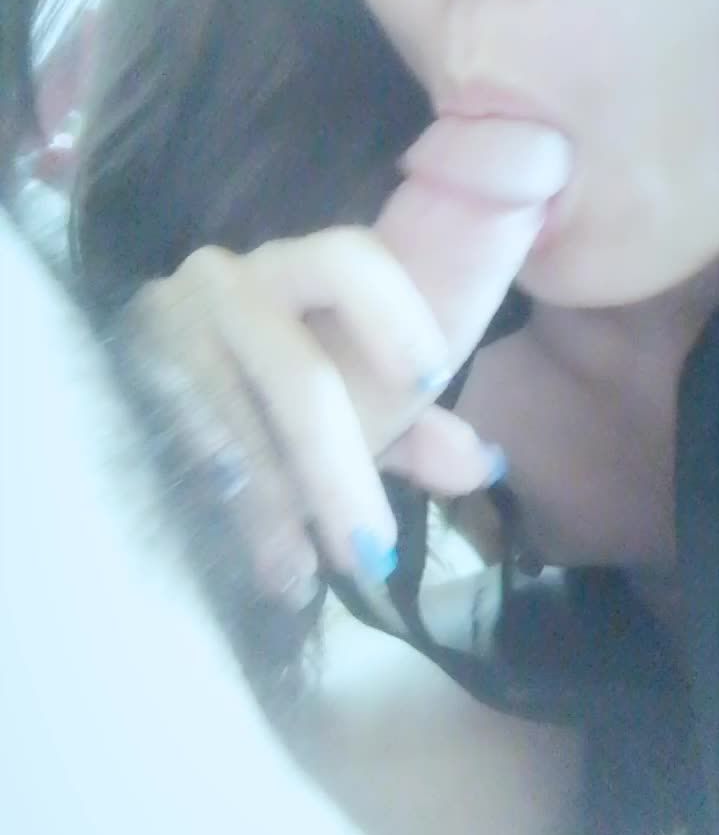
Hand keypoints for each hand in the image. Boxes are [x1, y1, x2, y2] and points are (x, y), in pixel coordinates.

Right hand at [128, 118, 569, 601]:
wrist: (163, 380)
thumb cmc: (282, 389)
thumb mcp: (356, 405)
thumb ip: (417, 430)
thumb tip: (480, 465)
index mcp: (299, 270)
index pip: (348, 261)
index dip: (393, 313)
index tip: (430, 378)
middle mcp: (226, 283)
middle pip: (298, 372)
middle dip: (338, 468)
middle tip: (371, 549)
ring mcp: (166, 328)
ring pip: (232, 424)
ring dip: (272, 505)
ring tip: (302, 573)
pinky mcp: (122, 376)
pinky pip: (178, 450)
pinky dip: (224, 513)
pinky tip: (259, 564)